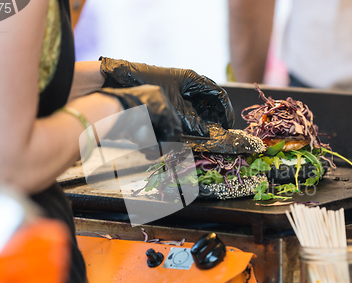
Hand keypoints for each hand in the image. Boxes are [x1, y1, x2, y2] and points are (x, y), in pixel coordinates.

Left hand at [99, 57, 234, 136]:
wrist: (121, 78)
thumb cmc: (148, 84)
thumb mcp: (173, 105)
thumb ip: (191, 119)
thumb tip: (205, 133)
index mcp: (192, 79)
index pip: (218, 93)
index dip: (226, 110)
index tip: (229, 125)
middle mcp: (187, 83)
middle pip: (209, 101)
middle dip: (215, 117)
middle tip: (219, 133)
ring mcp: (177, 90)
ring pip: (196, 107)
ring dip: (201, 121)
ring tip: (205, 134)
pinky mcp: (168, 98)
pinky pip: (184, 110)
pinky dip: (189, 121)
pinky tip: (189, 131)